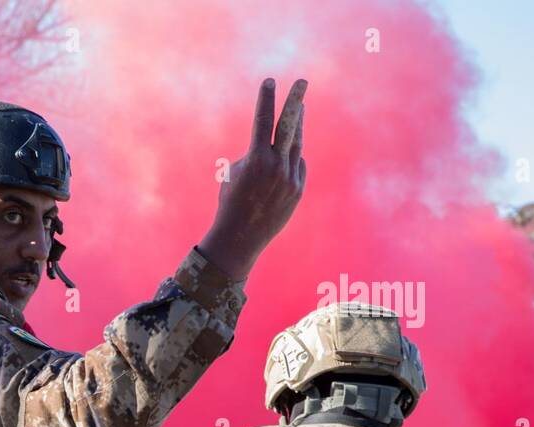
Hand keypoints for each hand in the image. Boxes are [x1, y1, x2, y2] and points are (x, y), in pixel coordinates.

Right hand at [198, 78, 307, 279]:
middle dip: (295, 102)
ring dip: (298, 126)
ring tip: (301, 108)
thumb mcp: (234, 173)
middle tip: (303, 81)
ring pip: (296, 145)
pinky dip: (291, 160)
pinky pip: (297, 166)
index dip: (266, 100)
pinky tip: (285, 160)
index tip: (269, 81)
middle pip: (289, 126)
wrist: (240, 237)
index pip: (263, 121)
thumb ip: (255, 155)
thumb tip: (276, 148)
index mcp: (256, 159)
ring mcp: (290, 178)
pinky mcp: (297, 190)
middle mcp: (276, 166)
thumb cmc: (230, 201)